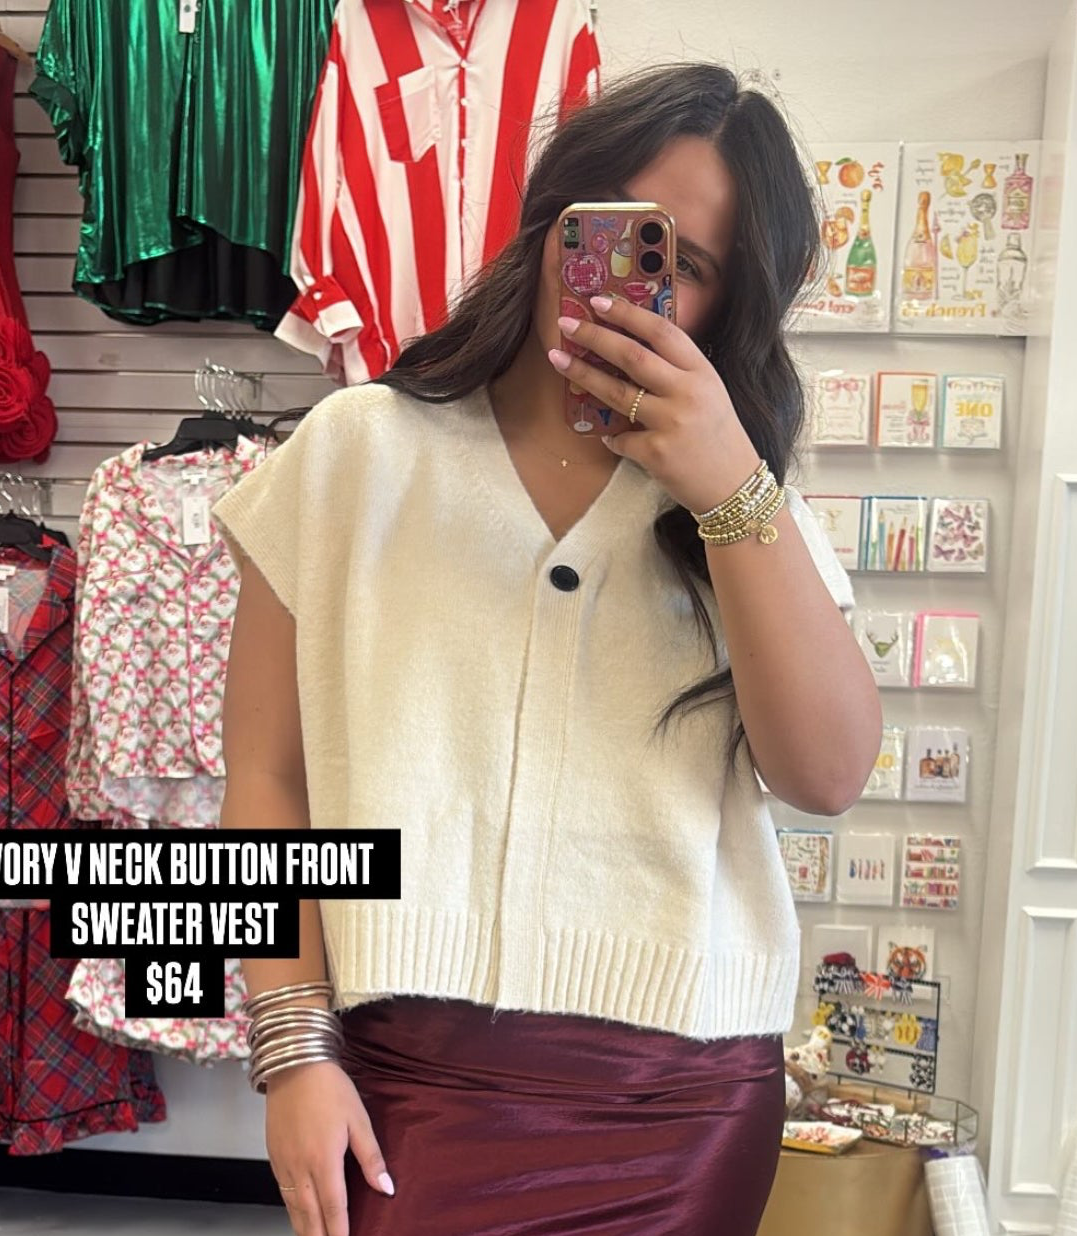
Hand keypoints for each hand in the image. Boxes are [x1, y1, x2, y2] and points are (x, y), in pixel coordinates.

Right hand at [266, 1060, 393, 1235]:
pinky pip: (283, 1193)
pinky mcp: (274, 1156)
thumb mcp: (358, 1119)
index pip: (334, 1209)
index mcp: (324, 1160)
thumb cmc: (329, 1088)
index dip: (340, 1233)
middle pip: (310, 1216)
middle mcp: (300, 1168)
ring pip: (294, 1208)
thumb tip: (386, 1188)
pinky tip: (299, 1216)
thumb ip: (371, 1157)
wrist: (294, 1065)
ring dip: (304, 1229)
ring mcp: (284, 1163)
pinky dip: (292, 1211)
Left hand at [549, 294, 760, 513]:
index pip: (662, 332)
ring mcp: (672, 423)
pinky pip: (620, 438)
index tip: (599, 302)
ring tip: (557, 359)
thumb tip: (630, 345)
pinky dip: (611, 437)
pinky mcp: (656, 453)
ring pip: (617, 392)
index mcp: (702, 372)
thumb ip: (678, 371)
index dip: (628, 314)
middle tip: (566, 323)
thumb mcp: (709, 392)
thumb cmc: (718, 436)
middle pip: (633, 356)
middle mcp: (688, 392)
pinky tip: (609, 436)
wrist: (733, 485)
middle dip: (595, 336)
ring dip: (582, 373)